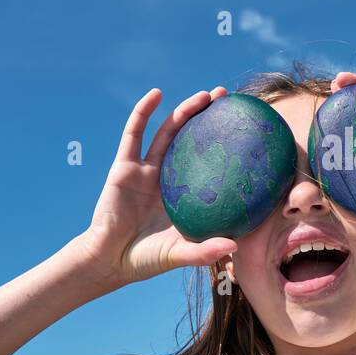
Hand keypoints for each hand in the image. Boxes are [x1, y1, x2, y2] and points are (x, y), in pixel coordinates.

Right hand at [74, 87, 238, 284]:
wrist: (108, 260)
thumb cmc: (146, 260)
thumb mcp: (180, 254)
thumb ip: (204, 251)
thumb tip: (235, 246)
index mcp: (185, 195)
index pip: (210, 162)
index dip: (225, 144)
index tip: (247, 128)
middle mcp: (168, 178)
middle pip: (192, 139)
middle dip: (209, 118)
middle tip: (229, 99)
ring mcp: (146, 170)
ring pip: (168, 132)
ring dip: (185, 110)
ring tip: (205, 95)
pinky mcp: (124, 166)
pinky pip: (134, 133)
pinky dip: (144, 111)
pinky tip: (156, 94)